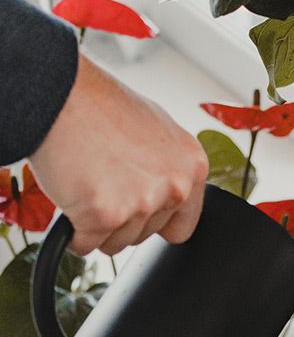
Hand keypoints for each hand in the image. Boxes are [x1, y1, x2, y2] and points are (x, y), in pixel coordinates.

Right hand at [29, 55, 207, 255]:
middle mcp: (174, 187)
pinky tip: (71, 199)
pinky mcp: (106, 214)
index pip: (182, 226)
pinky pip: (87, 244)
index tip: (138, 211)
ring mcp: (142, 203)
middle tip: (101, 182)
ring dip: (97, 226)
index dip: (154, 222)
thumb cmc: (99, 106)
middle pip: (145, 236)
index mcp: (191, 167)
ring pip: (117, 243)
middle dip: (120, 219)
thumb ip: (168, 169)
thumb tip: (169, 195)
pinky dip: (74, 232)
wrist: (59, 92)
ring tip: (87, 184)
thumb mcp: (155, 131)